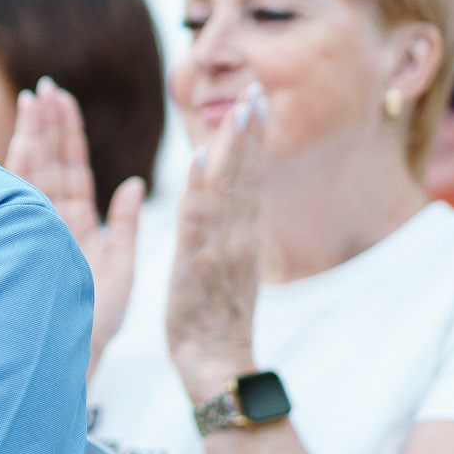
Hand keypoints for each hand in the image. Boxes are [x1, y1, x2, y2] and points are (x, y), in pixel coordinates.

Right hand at [5, 78, 144, 368]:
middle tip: (44, 87)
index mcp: (78, 227)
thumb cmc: (96, 324)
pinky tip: (21, 135)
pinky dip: (18, 163)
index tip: (63, 101)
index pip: (74, 172)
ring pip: (33, 172)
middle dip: (47, 125)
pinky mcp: (22, 238)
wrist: (71, 356)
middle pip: (50, 164)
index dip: (69, 135)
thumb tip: (135, 185)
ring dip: (34, 135)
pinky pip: (19, 194)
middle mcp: (52, 224)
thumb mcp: (121, 271)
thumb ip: (125, 226)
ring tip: (34, 100)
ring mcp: (35, 230)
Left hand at [166, 82, 267, 400]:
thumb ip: (224, 233)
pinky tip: (198, 159)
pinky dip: (199, 190)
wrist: (216, 365)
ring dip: (232, 148)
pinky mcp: (199, 267)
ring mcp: (222, 250)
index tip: (255, 101)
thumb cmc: (212, 320)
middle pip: (245, 175)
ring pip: (229, 190)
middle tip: (256, 88)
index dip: (252, 139)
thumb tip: (221, 203)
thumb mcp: (223, 267)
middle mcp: (238, 237)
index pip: (248, 178)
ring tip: (239, 109)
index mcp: (241, 236)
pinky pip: (199, 223)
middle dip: (249, 131)